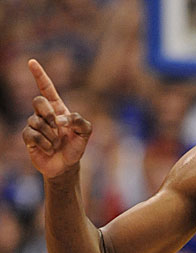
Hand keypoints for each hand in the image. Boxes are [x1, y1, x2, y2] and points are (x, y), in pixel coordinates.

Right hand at [21, 59, 91, 178]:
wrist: (67, 165)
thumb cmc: (76, 146)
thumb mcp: (86, 132)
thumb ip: (79, 120)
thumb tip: (60, 119)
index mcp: (58, 108)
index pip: (47, 88)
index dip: (39, 75)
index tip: (31, 62)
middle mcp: (44, 114)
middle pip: (38, 101)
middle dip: (49, 113)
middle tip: (58, 127)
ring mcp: (34, 125)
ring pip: (35, 121)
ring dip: (50, 135)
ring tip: (56, 144)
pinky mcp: (28, 138)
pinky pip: (31, 134)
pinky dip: (44, 143)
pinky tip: (49, 149)